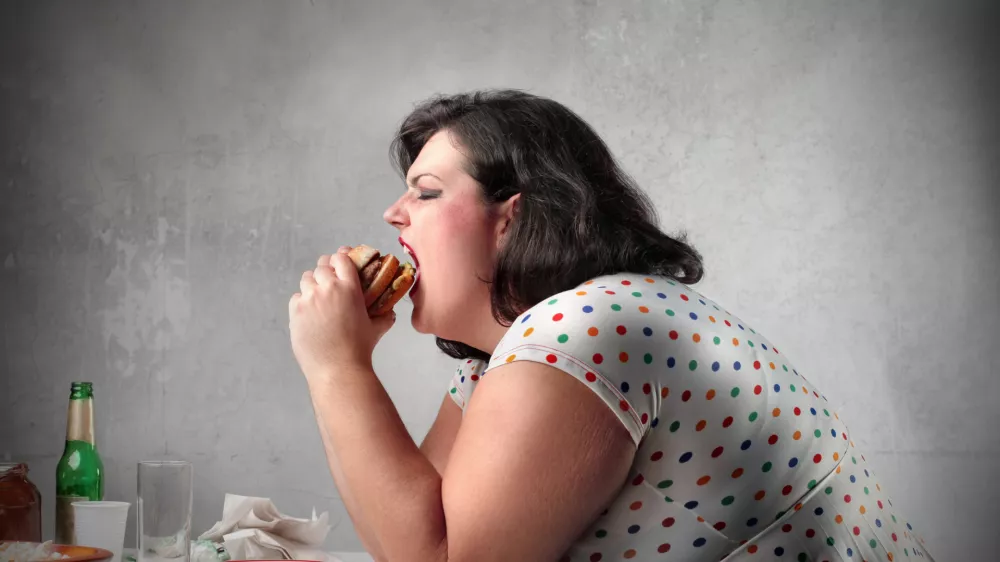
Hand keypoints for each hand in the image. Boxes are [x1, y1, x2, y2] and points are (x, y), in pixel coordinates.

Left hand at [288, 246, 395, 380]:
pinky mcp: (296, 311)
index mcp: (350, 288)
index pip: (341, 258)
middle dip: (326, 269)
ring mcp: (309, 299)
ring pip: (307, 278)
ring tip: (318, 294)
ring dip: (313, 282)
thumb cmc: (359, 349)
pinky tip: (310, 311)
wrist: (337, 368)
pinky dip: (303, 300)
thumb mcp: (377, 328)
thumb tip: (390, 312)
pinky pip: (297, 297)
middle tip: (329, 278)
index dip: (341, 256)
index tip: (342, 260)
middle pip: (322, 265)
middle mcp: (328, 288)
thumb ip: (384, 316)